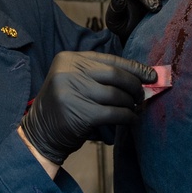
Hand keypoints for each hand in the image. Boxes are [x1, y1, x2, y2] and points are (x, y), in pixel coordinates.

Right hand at [21, 52, 156, 163]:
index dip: (134, 67)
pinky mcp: (80, 114)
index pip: (110, 59)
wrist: (40, 134)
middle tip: (141, 96)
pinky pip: (114, 113)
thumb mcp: (74, 81)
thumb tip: (140, 76)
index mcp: (68, 59)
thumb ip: (99, 75)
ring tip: (135, 108)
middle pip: (115, 75)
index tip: (151, 75)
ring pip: (116, 95)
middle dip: (134, 85)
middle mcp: (69, 72)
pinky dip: (127, 117)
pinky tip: (131, 119)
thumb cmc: (65, 106)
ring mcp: (73, 92)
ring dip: (130, 103)